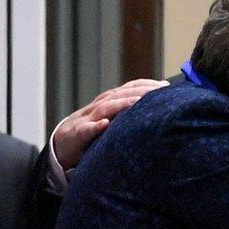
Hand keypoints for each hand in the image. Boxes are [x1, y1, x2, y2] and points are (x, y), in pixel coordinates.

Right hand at [53, 79, 167, 169]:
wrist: (63, 144)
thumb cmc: (93, 129)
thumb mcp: (113, 118)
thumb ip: (130, 111)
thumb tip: (158, 107)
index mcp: (109, 101)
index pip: (129, 88)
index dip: (147, 85)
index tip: (166, 85)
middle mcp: (99, 106)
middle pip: (120, 94)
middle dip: (140, 91)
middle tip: (159, 90)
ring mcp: (87, 119)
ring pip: (105, 108)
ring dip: (121, 104)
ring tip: (137, 102)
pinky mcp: (77, 134)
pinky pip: (85, 130)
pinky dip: (94, 126)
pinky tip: (104, 124)